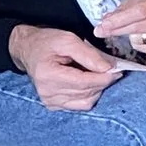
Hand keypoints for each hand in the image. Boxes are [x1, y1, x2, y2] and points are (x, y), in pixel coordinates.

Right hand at [9, 22, 123, 111]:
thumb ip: (89, 54)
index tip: (117, 70)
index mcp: (48, 75)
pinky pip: (80, 105)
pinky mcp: (53, 106)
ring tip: (96, 74)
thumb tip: (109, 68)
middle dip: (103, 81)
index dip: (104, 78)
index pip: (84, 83)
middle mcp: (47, 92)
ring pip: (86, 101)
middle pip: (87, 93)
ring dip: (97, 89)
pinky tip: (87, 82)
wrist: (28, 50)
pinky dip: (89, 95)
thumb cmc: (47, 42)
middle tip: (111, 69)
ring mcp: (49, 101)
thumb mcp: (68, 40)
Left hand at [92, 0, 145, 59]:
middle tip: (101, 31)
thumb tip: (106, 21)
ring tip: (130, 27)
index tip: (102, 26)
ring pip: (141, 41)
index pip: (139, 13)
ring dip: (129, 36)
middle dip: (117, 30)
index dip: (120, 21)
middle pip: (139, 28)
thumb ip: (123, 8)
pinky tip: (141, 35)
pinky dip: (139, 43)